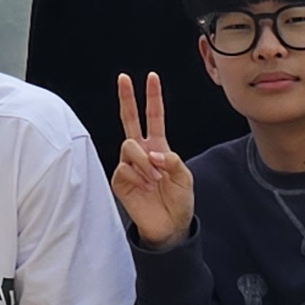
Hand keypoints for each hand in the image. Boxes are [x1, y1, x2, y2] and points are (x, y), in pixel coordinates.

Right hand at [111, 74, 191, 244]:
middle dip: (127, 98)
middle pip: (130, 119)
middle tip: (123, 78)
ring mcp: (129, 164)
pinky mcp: (120, 179)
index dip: (152, 98)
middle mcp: (141, 152)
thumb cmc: (178, 201)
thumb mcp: (185, 177)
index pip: (153, 117)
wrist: (169, 226)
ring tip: (154, 178)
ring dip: (145, 161)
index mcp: (158, 147)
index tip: (152, 77)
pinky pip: (124, 167)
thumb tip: (153, 153)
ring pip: (129, 145)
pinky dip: (138, 176)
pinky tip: (144, 187)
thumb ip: (172, 160)